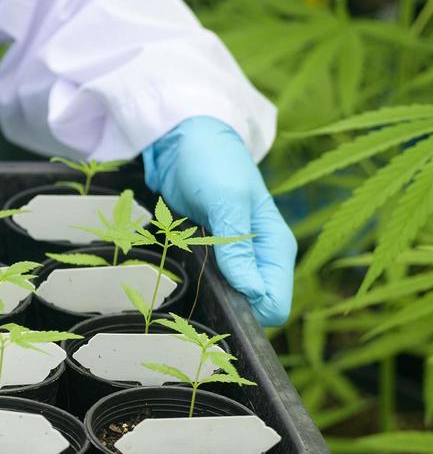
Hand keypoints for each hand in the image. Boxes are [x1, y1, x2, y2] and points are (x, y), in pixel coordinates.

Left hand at [144, 116, 295, 326]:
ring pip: (228, 300)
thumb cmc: (213, 163)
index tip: (218, 297)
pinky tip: (178, 272)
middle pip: (251, 308)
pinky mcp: (210, 255)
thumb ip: (236, 247)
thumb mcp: (227, 201)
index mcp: (275, 249)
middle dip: (226, 307)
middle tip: (196, 284)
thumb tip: (251, 293)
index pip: (275, 306)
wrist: (185, 142)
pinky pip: (208, 284)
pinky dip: (194, 284)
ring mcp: (234, 258)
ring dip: (207, 296)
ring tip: (185, 276)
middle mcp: (259, 259)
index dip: (249, 311)